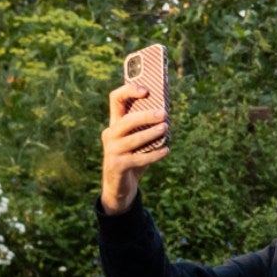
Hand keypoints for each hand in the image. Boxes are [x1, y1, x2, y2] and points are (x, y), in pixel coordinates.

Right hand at [100, 82, 170, 212]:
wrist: (120, 186)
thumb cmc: (133, 157)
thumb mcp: (138, 140)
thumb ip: (146, 126)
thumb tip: (166, 113)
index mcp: (115, 123)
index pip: (115, 99)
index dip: (129, 90)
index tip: (146, 90)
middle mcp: (110, 134)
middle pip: (126, 120)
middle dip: (146, 116)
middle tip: (164, 114)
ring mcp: (112, 150)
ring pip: (133, 139)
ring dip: (151, 133)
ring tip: (166, 129)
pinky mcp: (117, 166)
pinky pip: (139, 158)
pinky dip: (154, 154)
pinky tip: (166, 150)